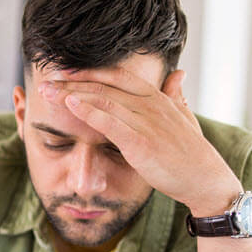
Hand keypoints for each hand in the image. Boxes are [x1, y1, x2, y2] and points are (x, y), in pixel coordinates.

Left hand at [40, 67, 240, 214]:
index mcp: (156, 98)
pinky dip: (89, 112)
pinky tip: (70, 105)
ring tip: (48, 92)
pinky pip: (110, 122)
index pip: (118, 75)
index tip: (66, 71)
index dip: (90, 71)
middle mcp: (150, 105)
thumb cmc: (192, 152)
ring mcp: (146, 123)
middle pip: (104, 86)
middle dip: (72, 82)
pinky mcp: (141, 143)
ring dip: (72, 94)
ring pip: (103, 100)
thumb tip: (178, 74)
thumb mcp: (185, 118)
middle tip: (46, 81)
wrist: (205, 180)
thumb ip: (175, 95)